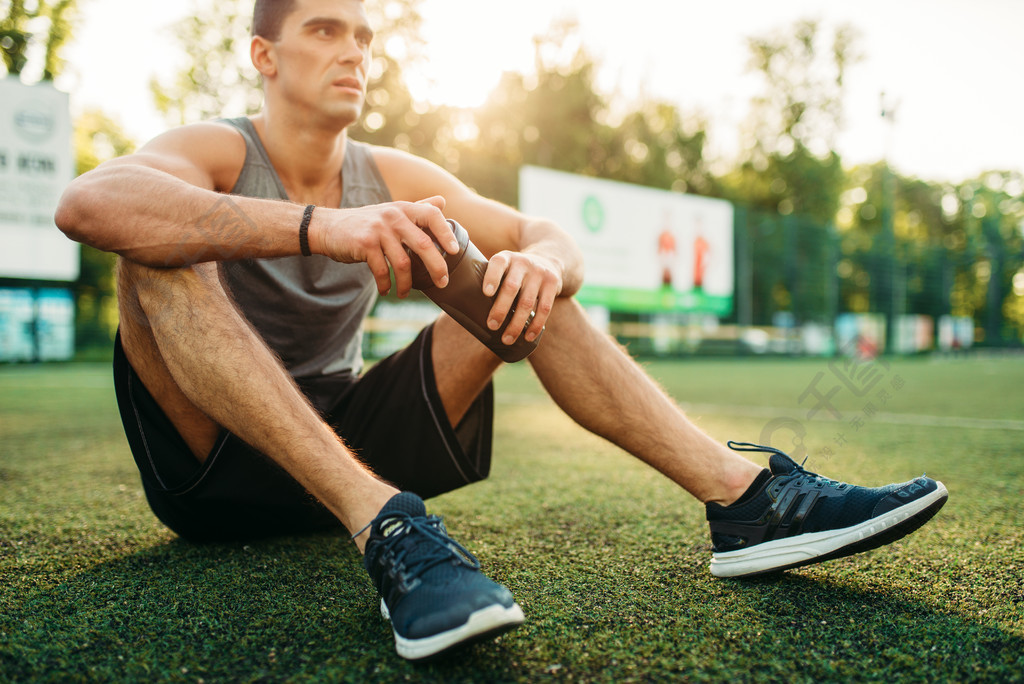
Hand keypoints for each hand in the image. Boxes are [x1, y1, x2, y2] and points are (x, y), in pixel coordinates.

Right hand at [310, 196, 457, 296]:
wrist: (328, 227)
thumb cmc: (366, 223)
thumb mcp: (392, 211)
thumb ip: (417, 208)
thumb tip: (443, 202)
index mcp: (403, 209)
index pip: (432, 216)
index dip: (446, 233)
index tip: (455, 251)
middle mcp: (393, 216)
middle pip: (423, 244)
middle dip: (436, 267)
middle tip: (442, 282)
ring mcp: (378, 230)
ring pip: (403, 263)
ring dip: (406, 283)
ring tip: (404, 293)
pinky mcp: (364, 244)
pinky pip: (381, 270)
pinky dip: (386, 284)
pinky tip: (386, 291)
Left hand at [482, 250, 562, 344]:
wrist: (548, 261)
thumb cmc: (515, 272)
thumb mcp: (505, 267)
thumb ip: (491, 281)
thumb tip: (467, 311)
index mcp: (506, 258)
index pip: (498, 264)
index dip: (492, 278)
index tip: (486, 293)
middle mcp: (523, 263)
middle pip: (511, 287)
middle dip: (500, 309)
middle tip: (492, 326)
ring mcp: (539, 273)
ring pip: (527, 302)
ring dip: (516, 323)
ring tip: (507, 339)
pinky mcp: (552, 284)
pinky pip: (545, 308)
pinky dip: (535, 325)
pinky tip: (527, 336)